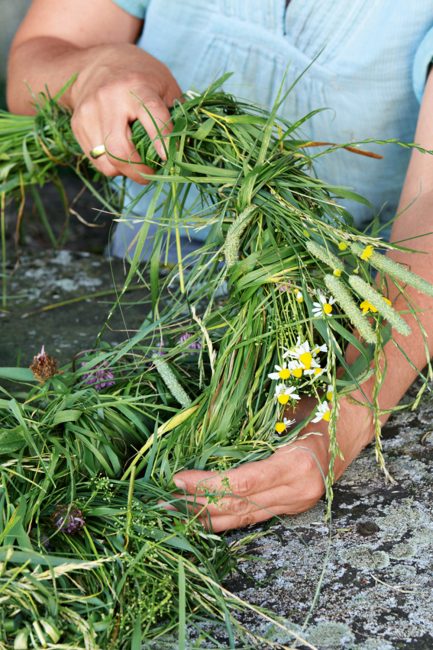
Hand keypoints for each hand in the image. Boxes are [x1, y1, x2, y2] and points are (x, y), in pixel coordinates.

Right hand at [69, 44, 181, 181]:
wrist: (93, 63)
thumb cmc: (138, 75)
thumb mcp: (163, 84)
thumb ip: (175, 114)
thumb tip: (186, 147)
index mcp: (136, 86)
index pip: (151, 116)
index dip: (162, 140)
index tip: (168, 158)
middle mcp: (109, 99)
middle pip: (120, 149)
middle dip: (140, 171)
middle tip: (152, 174)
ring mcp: (89, 113)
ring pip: (107, 161)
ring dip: (126, 171)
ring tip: (136, 162)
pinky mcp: (78, 125)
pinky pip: (97, 160)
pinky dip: (112, 165)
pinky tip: (120, 154)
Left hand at [171, 396, 373, 531]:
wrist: (354, 424)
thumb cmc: (319, 408)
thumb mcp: (285, 409)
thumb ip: (251, 427)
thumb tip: (203, 427)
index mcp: (296, 466)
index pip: (241, 484)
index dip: (207, 484)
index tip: (178, 478)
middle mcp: (298, 492)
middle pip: (239, 507)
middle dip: (199, 506)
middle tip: (165, 502)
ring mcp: (298, 504)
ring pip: (245, 520)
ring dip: (209, 519)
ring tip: (176, 515)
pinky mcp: (294, 507)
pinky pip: (255, 517)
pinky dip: (228, 518)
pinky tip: (204, 517)